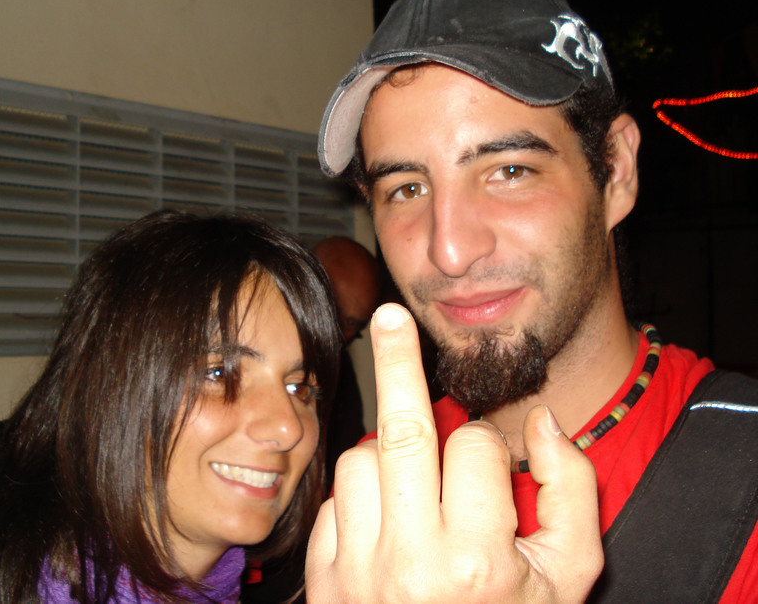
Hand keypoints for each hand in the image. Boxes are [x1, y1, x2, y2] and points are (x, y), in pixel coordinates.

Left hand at [306, 303, 601, 601]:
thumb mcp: (569, 575)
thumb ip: (573, 491)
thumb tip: (541, 422)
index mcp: (477, 558)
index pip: (472, 448)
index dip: (485, 447)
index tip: (489, 472)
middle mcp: (409, 561)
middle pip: (399, 429)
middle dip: (396, 361)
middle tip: (390, 318)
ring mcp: (356, 570)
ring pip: (360, 461)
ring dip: (388, 456)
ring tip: (416, 491)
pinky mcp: (323, 579)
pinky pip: (332, 502)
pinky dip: (357, 497)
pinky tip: (385, 523)